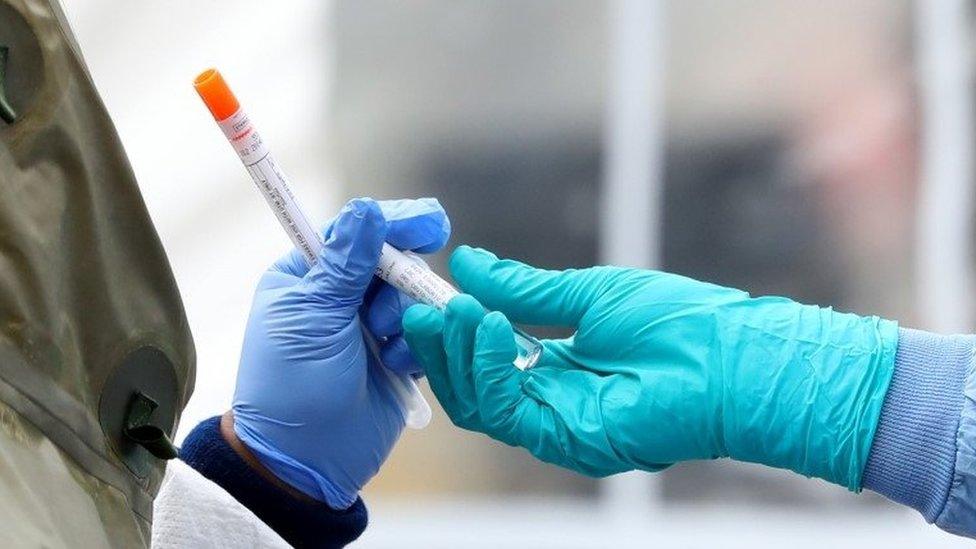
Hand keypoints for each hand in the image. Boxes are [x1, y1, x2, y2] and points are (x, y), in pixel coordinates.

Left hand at [233, 197, 449, 508]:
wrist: (306, 462)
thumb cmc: (291, 387)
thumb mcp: (313, 317)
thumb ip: (345, 262)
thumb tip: (366, 208)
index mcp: (308, 276)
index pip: (355, 233)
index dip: (392, 223)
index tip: (429, 222)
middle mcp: (340, 296)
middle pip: (392, 261)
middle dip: (400, 280)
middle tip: (394, 306)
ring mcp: (369, 327)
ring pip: (413, 297)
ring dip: (405, 317)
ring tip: (383, 347)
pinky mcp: (396, 357)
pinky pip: (426, 333)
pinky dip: (418, 346)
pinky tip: (397, 366)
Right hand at [403, 245, 896, 488]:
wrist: (728, 356)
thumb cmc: (676, 322)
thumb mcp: (587, 293)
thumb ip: (524, 289)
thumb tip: (468, 263)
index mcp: (555, 366)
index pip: (485, 357)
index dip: (454, 330)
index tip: (429, 295)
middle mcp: (549, 399)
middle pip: (472, 386)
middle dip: (443, 347)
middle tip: (423, 306)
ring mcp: (555, 424)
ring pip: (478, 404)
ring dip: (457, 356)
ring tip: (453, 311)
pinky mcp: (565, 439)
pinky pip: (505, 413)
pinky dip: (487, 371)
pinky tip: (489, 326)